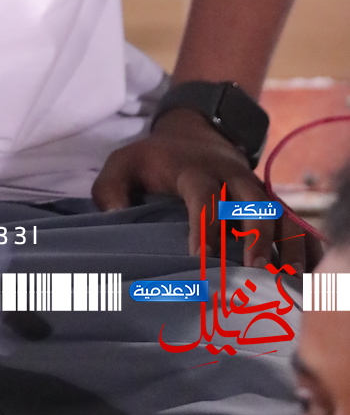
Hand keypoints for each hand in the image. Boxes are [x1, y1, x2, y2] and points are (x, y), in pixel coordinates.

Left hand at [92, 108, 317, 272]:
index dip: (204, 225)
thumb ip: (109, 191)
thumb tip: (116, 219)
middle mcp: (232, 178)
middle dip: (257, 234)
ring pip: (282, 215)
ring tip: (286, 282)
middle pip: (254, 201)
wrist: (194, 133)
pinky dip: (305, 248)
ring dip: (287, 246)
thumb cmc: (153, 159)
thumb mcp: (122, 164)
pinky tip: (305, 277)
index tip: (200, 258)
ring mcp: (255, 191)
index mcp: (194, 170)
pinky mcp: (269, 204)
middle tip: (254, 270)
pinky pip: (296, 224)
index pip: (203, 195)